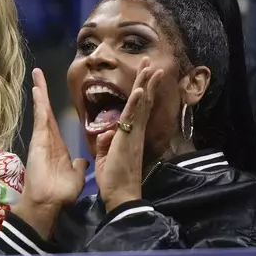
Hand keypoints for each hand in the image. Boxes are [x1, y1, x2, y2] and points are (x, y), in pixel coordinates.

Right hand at [22, 69, 88, 209]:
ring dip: (40, 92)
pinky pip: (41, 117)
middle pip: (46, 111)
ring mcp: (42, 138)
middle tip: (38, 73)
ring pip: (42, 110)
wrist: (49, 202)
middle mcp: (48, 139)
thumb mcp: (76, 176)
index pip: (55, 121)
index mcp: (57, 146)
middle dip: (42, 92)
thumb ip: (79, 167)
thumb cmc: (60, 192)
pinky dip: (40, 103)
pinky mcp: (39, 139)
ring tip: (37, 74)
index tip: (48, 93)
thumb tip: (84, 160)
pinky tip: (38, 89)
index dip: (51, 107)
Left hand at [94, 58, 163, 210]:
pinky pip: (132, 118)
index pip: (137, 108)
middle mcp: (136, 132)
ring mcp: (134, 135)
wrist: (119, 195)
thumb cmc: (113, 179)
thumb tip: (106, 133)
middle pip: (143, 101)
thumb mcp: (105, 157)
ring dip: (145, 85)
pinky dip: (137, 103)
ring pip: (141, 105)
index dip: (142, 90)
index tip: (145, 74)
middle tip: (150, 61)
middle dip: (146, 80)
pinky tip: (141, 89)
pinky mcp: (128, 140)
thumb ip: (105, 143)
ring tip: (151, 67)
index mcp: (130, 135)